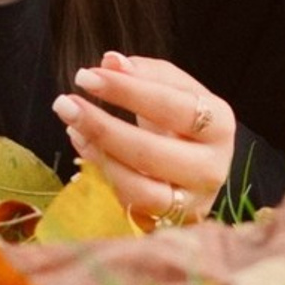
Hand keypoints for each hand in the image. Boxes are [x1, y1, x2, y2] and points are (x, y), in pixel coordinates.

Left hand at [52, 53, 235, 227]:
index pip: (172, 106)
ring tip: (73, 128)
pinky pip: (130, 205)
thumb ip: (144, 72)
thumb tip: (110, 61)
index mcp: (220, 124)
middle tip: (65, 103)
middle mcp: (213, 167)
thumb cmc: (182, 120)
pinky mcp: (171, 222)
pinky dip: (103, 174)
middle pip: (151, 152)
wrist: (200, 163)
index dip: (128, 91)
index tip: (87, 76)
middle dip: (102, 127)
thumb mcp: (172, 88)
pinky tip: (85, 146)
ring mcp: (193, 202)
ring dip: (99, 156)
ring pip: (139, 188)